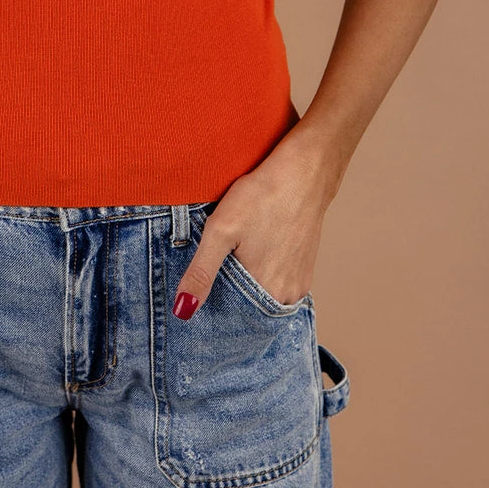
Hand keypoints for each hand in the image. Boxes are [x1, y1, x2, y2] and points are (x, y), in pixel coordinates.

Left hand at [172, 138, 333, 318]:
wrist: (304, 172)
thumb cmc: (262, 196)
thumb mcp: (221, 230)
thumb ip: (201, 272)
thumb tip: (182, 310)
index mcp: (267, 291)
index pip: (231, 315)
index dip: (213, 301)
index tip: (200, 284)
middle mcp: (287, 295)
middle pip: (249, 306)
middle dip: (229, 293)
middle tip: (219, 261)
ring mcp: (300, 282)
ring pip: (264, 293)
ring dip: (247, 283)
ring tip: (236, 255)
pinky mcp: (306, 268)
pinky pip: (278, 282)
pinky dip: (263, 273)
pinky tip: (254, 250)